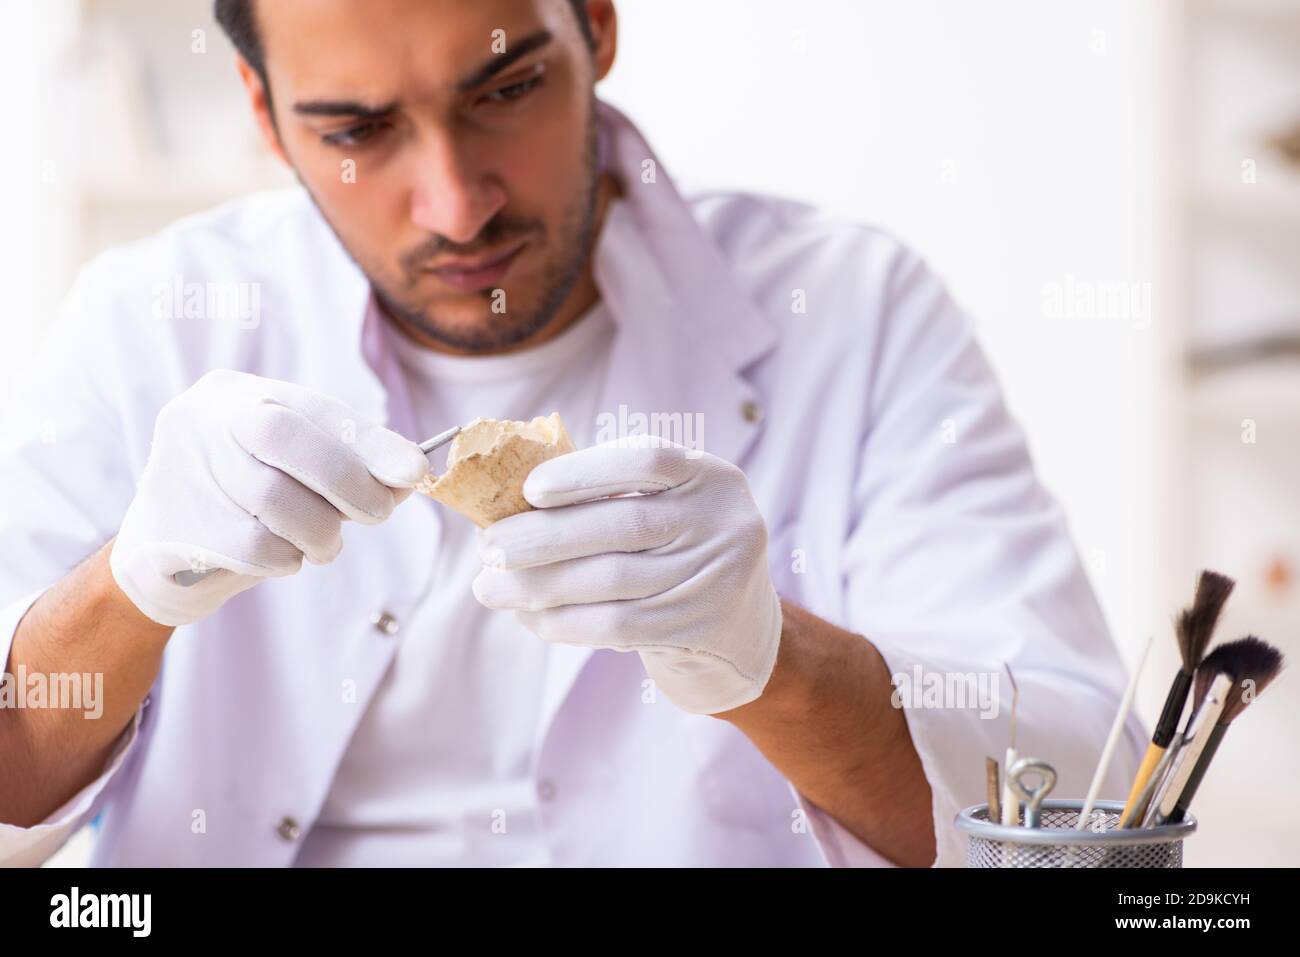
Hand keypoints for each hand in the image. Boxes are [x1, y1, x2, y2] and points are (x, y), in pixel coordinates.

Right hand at [109, 369, 428, 625]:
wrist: (162, 560)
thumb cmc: (246, 507)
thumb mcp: (296, 474)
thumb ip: (348, 466)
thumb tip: (409, 474)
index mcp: (235, 393)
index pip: (314, 408)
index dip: (369, 441)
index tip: (415, 471)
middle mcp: (200, 418)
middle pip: (284, 437)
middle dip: (346, 480)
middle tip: (376, 514)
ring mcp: (178, 467)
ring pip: (273, 498)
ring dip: (320, 532)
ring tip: (323, 544)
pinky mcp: (170, 523)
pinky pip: (254, 545)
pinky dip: (286, 559)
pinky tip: (283, 558)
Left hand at [471, 435, 782, 714]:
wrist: (739, 626)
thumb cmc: (676, 550)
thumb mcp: (664, 507)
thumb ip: (607, 494)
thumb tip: (511, 499)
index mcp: (710, 476)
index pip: (648, 460)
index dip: (585, 472)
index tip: (530, 490)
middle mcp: (722, 522)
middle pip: (622, 525)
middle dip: (544, 537)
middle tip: (489, 547)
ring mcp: (716, 578)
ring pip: (611, 581)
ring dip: (539, 586)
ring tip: (490, 587)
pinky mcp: (698, 627)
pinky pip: (616, 625)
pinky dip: (563, 622)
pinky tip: (528, 617)